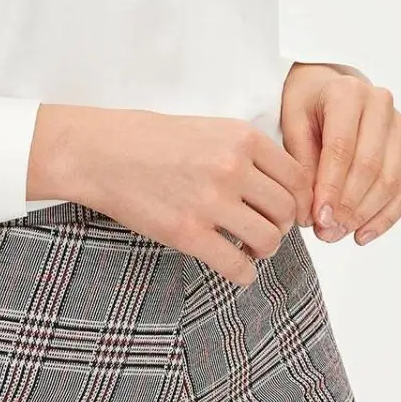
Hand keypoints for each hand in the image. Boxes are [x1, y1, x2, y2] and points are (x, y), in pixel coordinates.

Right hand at [28, 104, 313, 287]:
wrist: (100, 152)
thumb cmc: (150, 139)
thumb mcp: (209, 128)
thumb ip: (247, 152)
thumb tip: (282, 188)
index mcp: (242, 137)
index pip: (298, 177)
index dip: (299, 199)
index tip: (289, 210)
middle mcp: (232, 167)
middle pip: (287, 210)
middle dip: (281, 225)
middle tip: (264, 228)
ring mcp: (210, 201)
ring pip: (268, 239)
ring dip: (264, 249)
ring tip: (249, 247)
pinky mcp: (188, 233)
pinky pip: (236, 265)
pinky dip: (243, 273)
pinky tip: (236, 268)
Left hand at [280, 64, 400, 246]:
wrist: (327, 87)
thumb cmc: (306, 104)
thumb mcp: (291, 124)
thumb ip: (301, 165)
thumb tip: (311, 215)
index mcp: (348, 93)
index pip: (342, 148)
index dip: (331, 187)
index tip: (317, 218)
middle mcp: (381, 104)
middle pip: (370, 166)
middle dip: (347, 207)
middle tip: (325, 233)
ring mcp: (400, 125)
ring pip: (392, 181)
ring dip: (366, 215)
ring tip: (338, 234)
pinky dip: (387, 216)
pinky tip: (364, 234)